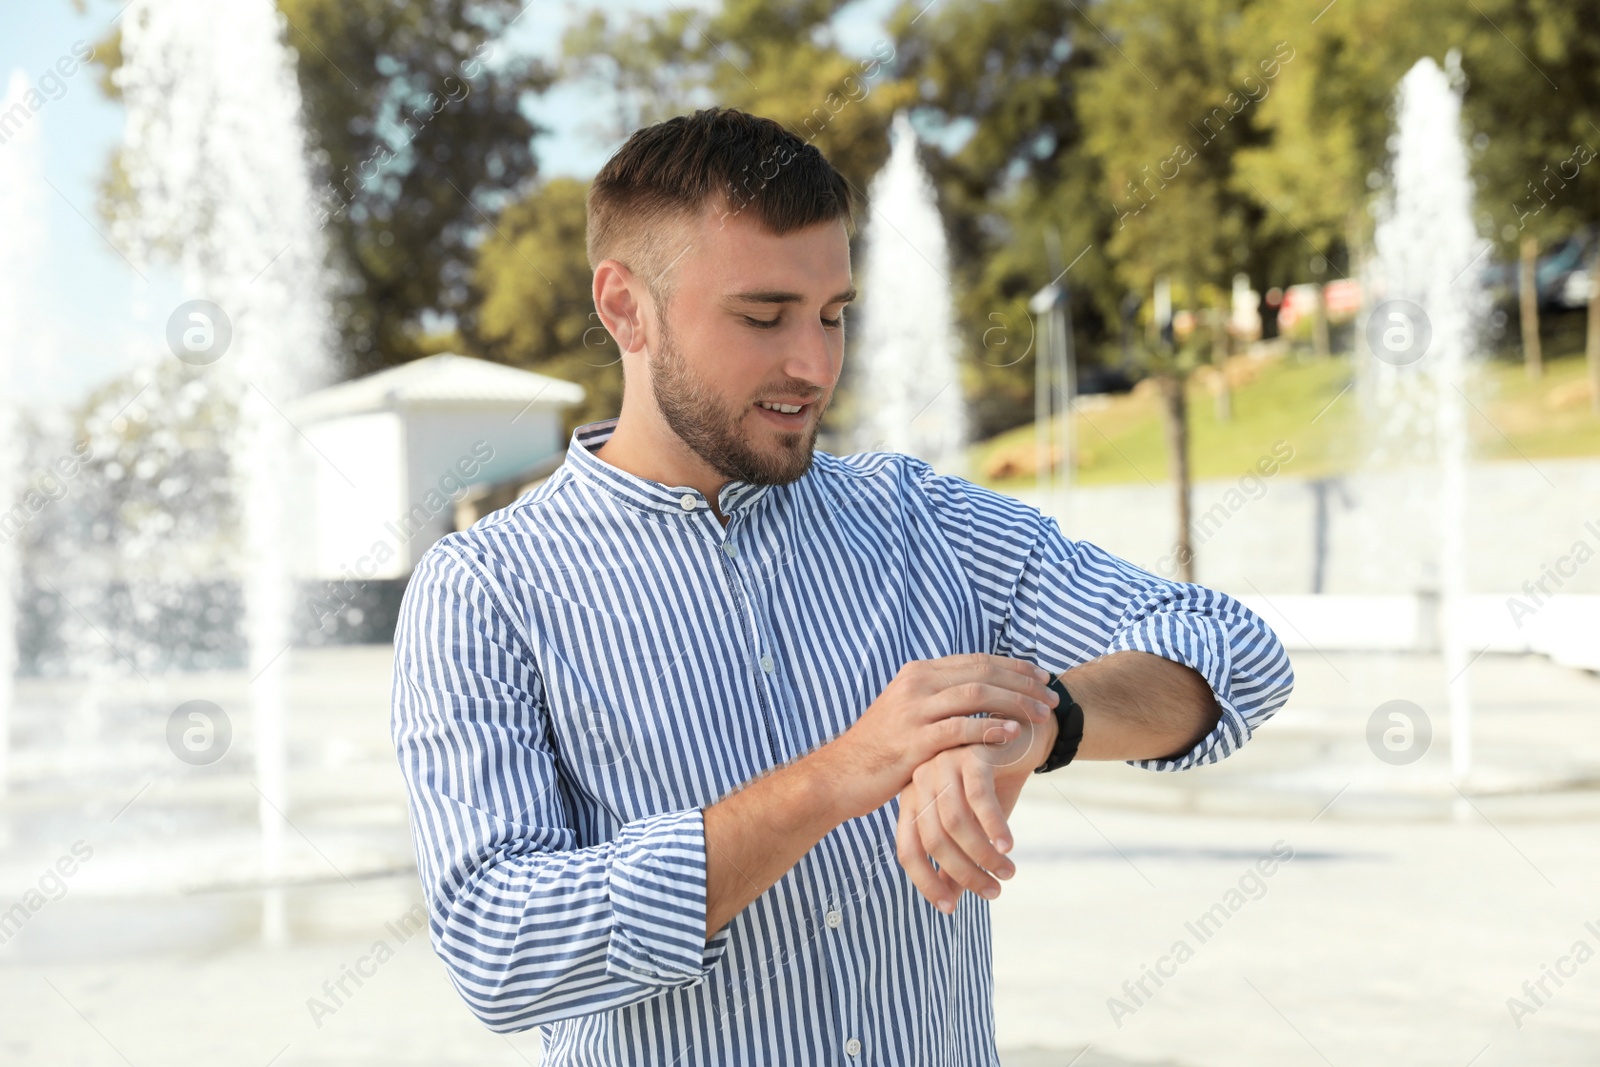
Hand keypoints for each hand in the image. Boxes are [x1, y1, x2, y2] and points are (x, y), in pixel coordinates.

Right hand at [816, 654, 1056, 823]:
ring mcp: (913, 712)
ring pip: (976, 694)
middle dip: (1023, 683)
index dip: (1014, 667)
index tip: (1042, 677)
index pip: (976, 660)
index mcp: (917, 673)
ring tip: (1042, 716)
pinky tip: (1013, 734)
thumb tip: (974, 692)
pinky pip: (959, 728)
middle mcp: (916, 685)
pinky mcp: (913, 741)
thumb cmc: (880, 750)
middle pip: (982, 672)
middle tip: (1052, 698)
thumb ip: (938, 699)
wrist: (840, 776)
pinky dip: (990, 728)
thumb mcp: (907, 713)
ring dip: (1015, 702)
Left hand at [895, 691, 1058, 912]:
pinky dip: (994, 827)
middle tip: (993, 892)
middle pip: (933, 840)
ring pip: (956, 823)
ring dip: (983, 856)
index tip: (950, 909)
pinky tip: (1009, 846)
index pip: (907, 849)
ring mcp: (943, 764)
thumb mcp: (974, 823)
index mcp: (912, 798)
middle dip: (964, 873)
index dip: (925, 882)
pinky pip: (979, 800)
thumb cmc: (993, 782)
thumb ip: (956, 855)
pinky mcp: (970, 754)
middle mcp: (920, 781)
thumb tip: (949, 900)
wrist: (1021, 734)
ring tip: (1008, 872)